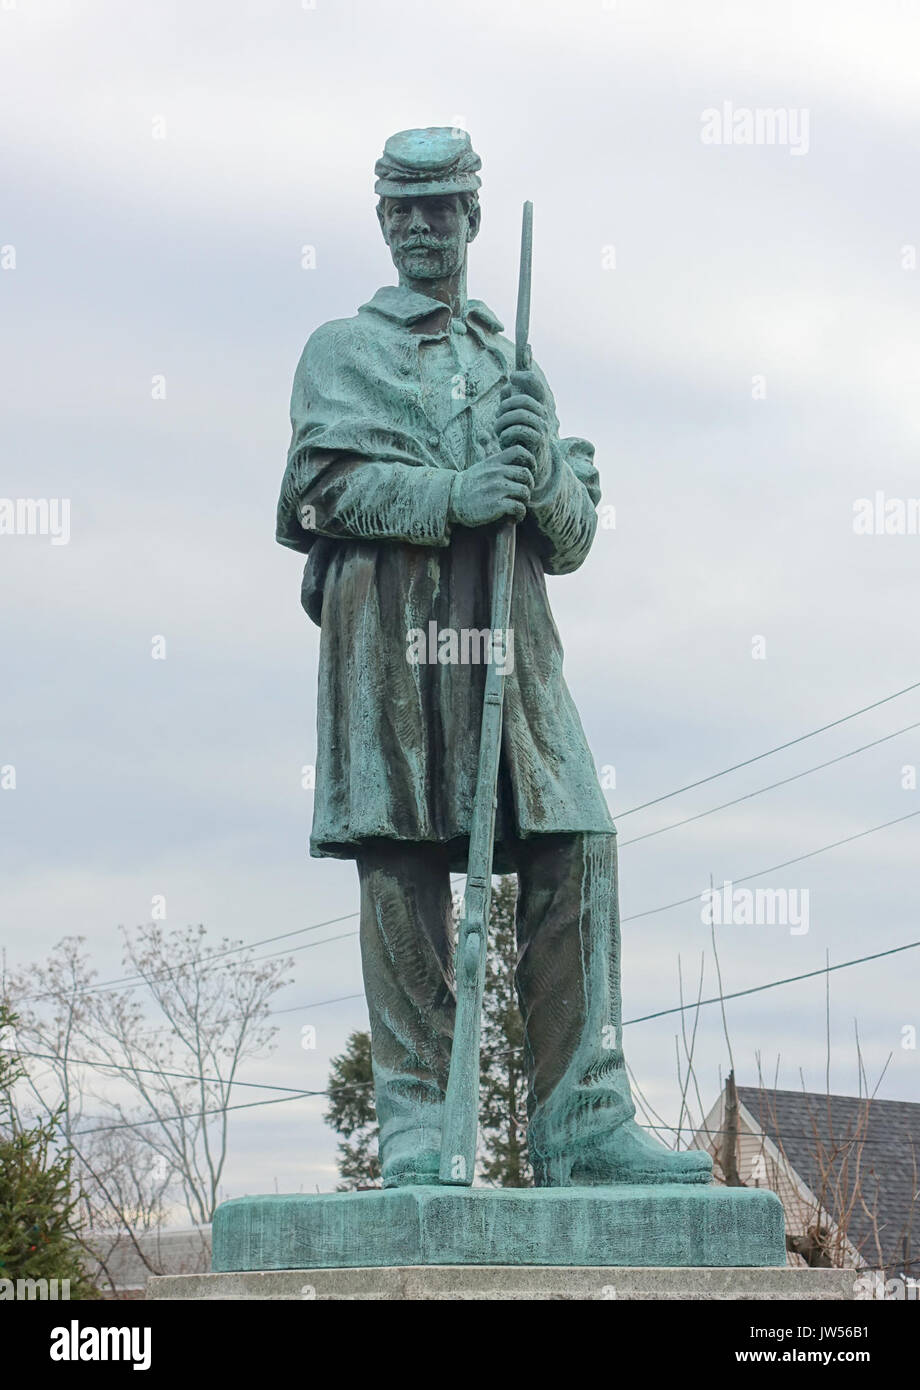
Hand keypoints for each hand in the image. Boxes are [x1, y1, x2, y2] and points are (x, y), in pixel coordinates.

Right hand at [448, 445, 534, 526]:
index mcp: (493, 462)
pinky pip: (519, 508)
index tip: (529, 471)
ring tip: (517, 507)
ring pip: (525, 492)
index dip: (529, 461)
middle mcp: (496, 472)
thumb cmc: (469, 487)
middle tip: (521, 494)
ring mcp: (497, 488)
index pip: (519, 451)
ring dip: (524, 501)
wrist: (451, 501)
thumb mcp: (481, 468)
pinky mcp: (497, 504)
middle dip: (528, 485)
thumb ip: (497, 464)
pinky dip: (520, 514)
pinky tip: (513, 517)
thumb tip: (516, 465)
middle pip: (526, 474)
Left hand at [495, 371, 551, 487]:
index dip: (524, 376)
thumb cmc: (518, 439)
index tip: (512, 377)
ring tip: (497, 431)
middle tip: (497, 416)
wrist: (529, 465)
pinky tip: (503, 440)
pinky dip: (506, 434)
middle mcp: (541, 413)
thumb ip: (510, 400)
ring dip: (503, 421)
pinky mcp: (537, 441)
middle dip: (506, 406)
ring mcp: (541, 427)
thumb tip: (509, 383)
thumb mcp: (513, 416)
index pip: (534, 383)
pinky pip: (519, 430)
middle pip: (523, 398)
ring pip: (520, 414)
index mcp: (535, 405)